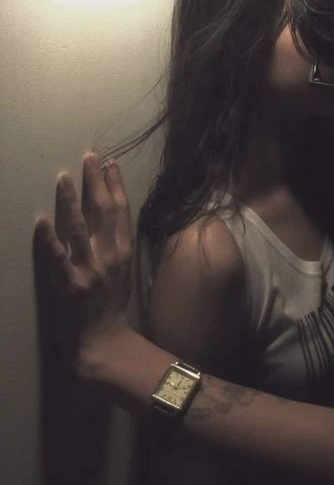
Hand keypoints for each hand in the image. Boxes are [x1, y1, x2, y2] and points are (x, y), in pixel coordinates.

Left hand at [33, 152, 132, 375]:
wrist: (102, 343)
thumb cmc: (110, 306)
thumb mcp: (122, 271)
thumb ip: (116, 244)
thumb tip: (108, 216)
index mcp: (124, 252)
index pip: (122, 210)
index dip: (116, 185)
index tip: (110, 163)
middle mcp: (109, 256)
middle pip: (103, 211)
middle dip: (96, 182)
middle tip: (89, 157)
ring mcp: (89, 270)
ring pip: (79, 228)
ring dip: (70, 200)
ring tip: (63, 177)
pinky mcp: (69, 286)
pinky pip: (57, 258)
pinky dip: (49, 239)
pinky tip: (41, 220)